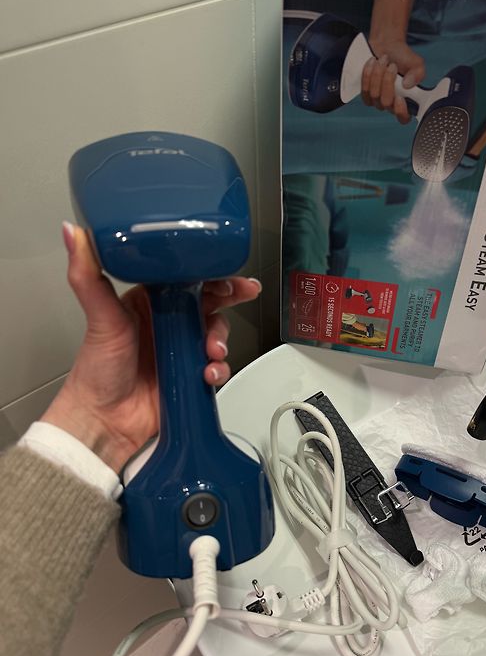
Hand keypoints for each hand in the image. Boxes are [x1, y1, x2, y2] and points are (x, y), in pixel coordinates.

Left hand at [41, 223, 261, 472]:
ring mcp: (181, 350)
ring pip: (217, 334)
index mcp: (149, 302)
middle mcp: (168, 323)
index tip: (226, 268)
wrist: (104, 420)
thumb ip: (87, 275)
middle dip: (230, 298)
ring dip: (222, 338)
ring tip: (213, 349)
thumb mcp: (98, 317)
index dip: (210, 270)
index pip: (186, 277)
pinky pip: (217, 366)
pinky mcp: (191, 375)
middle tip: (242, 293)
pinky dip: (219, 369)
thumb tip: (73, 235)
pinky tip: (208, 373)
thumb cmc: (96, 371)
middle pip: (209, 302)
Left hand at [361, 42, 424, 123]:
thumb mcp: (416, 63)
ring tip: (384, 59)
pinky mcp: (366, 94)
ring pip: (374, 95)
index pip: (403, 118)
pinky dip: (368, 75)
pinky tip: (372, 63)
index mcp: (406, 102)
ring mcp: (377, 101)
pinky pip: (365, 90)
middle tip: (392, 65)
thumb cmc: (402, 57)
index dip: (401, 112)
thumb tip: (407, 84)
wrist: (387, 46)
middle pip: (386, 103)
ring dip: (378, 74)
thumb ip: (418, 73)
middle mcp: (391, 105)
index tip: (400, 97)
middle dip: (388, 82)